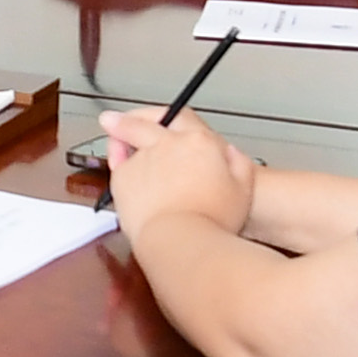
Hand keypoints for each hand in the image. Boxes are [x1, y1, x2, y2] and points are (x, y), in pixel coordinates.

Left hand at [100, 108, 257, 236]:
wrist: (182, 239)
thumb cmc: (212, 220)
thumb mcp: (243, 189)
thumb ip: (238, 164)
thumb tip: (229, 152)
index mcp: (200, 142)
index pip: (182, 117)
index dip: (171, 116)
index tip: (164, 117)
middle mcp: (168, 144)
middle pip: (145, 121)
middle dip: (131, 118)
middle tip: (116, 117)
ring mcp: (143, 158)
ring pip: (127, 142)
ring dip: (121, 140)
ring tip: (114, 139)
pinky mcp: (123, 176)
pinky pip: (118, 165)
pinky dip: (118, 164)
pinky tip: (119, 169)